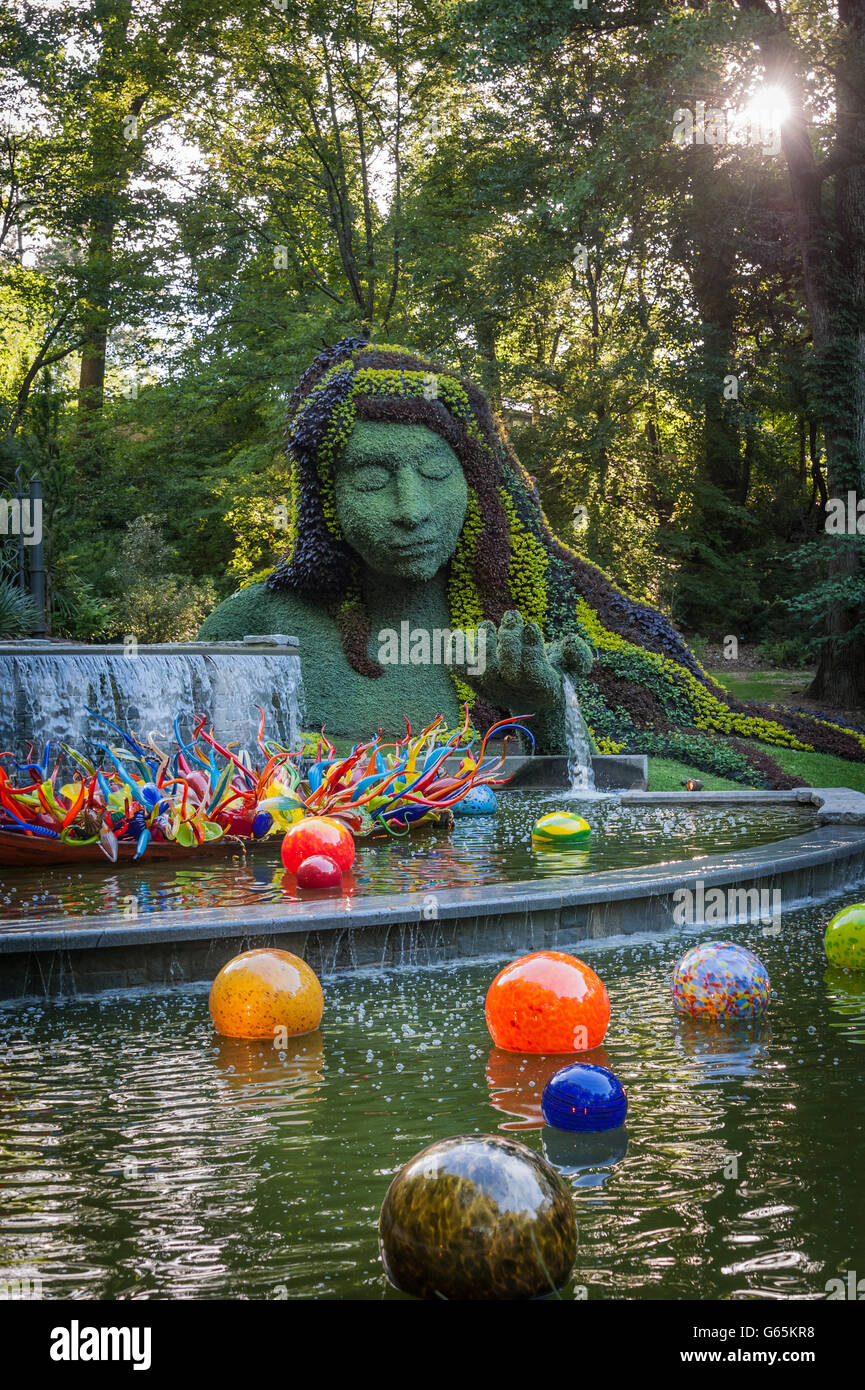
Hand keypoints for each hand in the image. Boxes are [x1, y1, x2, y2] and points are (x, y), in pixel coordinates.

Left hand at [456, 610, 592, 714]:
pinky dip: (454, 656)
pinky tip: (454, 636)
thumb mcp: (576, 667)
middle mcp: (515, 693)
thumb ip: (579, 656)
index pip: (532, 672)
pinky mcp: (478, 684)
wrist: (535, 702)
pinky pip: (462, 673)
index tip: (531, 626)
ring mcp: (494, 690)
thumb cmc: (558, 676)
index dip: (531, 649)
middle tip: (512, 615)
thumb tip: (569, 641)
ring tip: (487, 624)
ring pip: (483, 672)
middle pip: (506, 670)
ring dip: (483, 646)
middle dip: (508, 640)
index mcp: (543, 689)